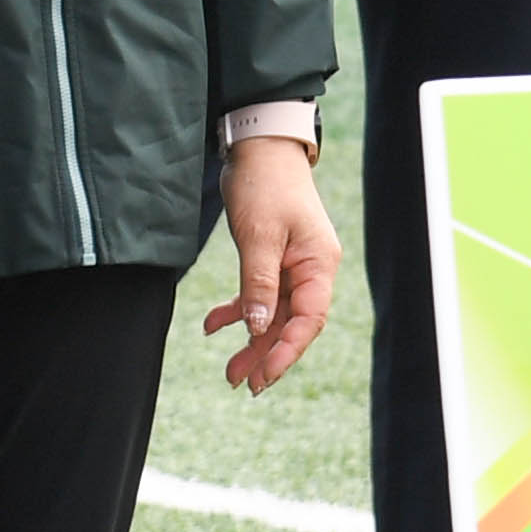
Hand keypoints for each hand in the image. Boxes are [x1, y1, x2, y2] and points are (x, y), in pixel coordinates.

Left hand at [206, 134, 341, 390]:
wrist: (259, 147)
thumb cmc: (265, 185)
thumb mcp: (258, 237)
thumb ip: (258, 284)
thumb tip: (258, 329)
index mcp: (318, 265)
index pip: (309, 321)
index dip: (286, 352)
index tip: (263, 376)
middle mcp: (310, 270)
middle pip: (291, 324)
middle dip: (266, 355)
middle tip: (241, 384)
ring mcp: (292, 266)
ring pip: (273, 315)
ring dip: (251, 340)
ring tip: (229, 371)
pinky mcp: (273, 259)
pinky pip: (258, 295)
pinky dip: (237, 311)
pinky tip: (212, 325)